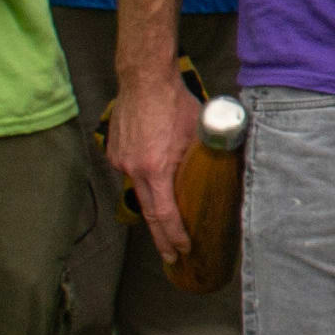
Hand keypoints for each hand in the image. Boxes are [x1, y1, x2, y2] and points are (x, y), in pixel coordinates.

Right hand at [106, 68, 200, 260]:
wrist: (144, 78)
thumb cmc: (174, 102)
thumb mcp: (197, 134)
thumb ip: (202, 159)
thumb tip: (219, 176)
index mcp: (155, 169)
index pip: (165, 214)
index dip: (175, 235)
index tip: (184, 249)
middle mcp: (134, 169)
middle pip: (148, 213)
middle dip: (161, 237)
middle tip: (172, 256)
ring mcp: (121, 160)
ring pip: (139, 190)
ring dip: (153, 205)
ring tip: (165, 222)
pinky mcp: (114, 151)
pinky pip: (131, 172)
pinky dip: (144, 178)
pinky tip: (154, 174)